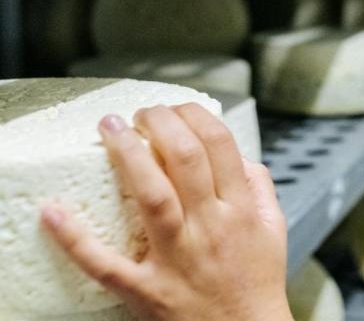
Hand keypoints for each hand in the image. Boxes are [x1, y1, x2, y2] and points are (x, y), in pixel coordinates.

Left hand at [40, 105, 292, 320]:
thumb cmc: (255, 284)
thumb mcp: (274, 229)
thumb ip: (260, 188)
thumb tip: (240, 158)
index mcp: (239, 209)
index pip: (219, 144)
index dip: (193, 115)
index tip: (175, 108)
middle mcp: (210, 227)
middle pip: (185, 158)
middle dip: (159, 123)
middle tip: (139, 113)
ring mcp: (177, 258)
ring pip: (153, 196)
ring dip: (128, 156)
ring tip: (111, 130)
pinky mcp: (147, 289)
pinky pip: (106, 263)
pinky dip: (76, 239)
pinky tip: (55, 213)